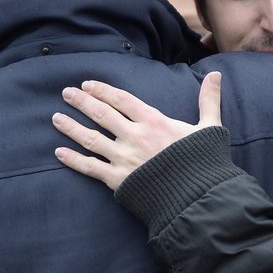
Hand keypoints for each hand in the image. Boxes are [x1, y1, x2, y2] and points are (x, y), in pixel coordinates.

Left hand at [53, 71, 221, 189]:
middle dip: (82, 102)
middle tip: (66, 93)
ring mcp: (124, 158)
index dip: (103, 90)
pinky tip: (58, 152)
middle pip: (101, 114)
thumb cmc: (205, 163)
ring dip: (70, 127)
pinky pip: (90, 168)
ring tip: (56, 117)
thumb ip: (208, 100)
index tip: (88, 84)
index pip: (122, 100)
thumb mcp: (209, 127)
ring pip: (90, 138)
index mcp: (154, 122)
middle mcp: (134, 137)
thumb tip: (216, 74)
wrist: (198, 198)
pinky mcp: (118, 180)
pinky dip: (73, 160)